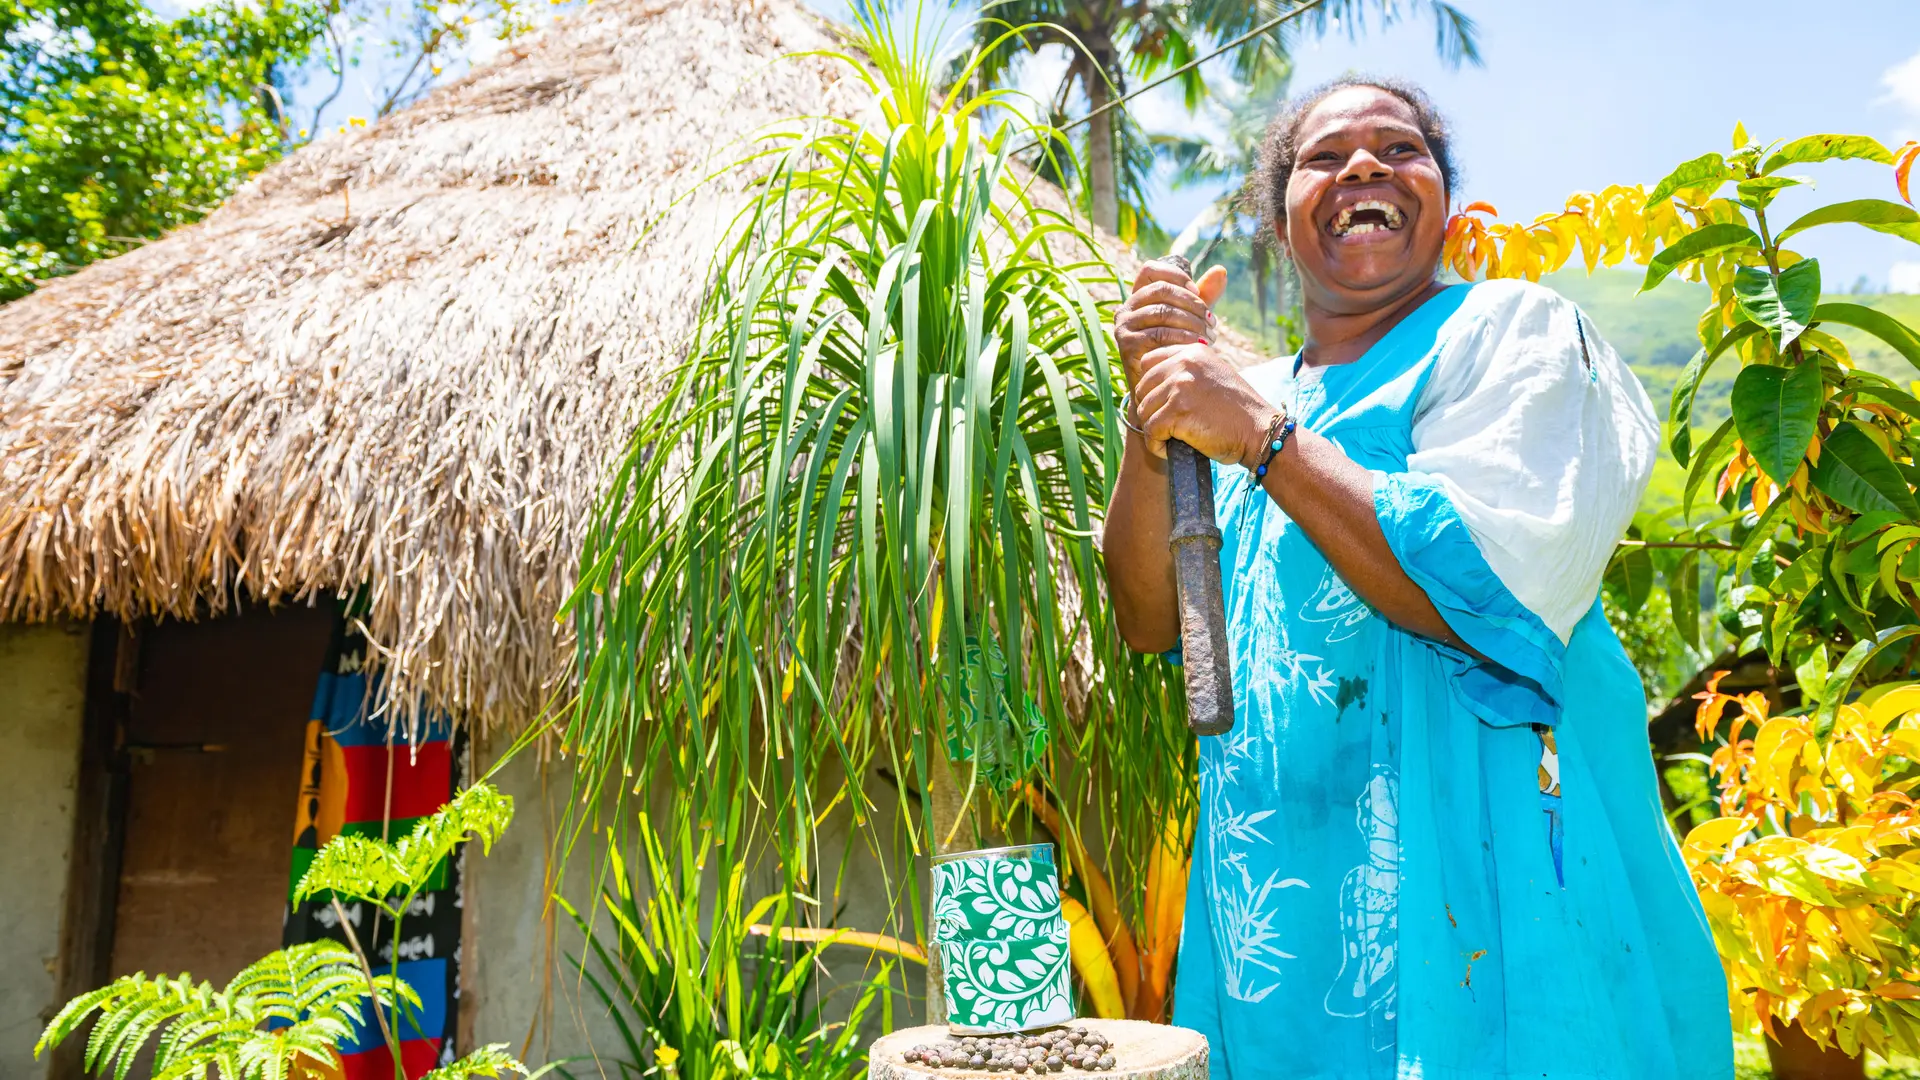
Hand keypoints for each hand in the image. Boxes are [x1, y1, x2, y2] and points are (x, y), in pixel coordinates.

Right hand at [1115, 260, 1226, 390]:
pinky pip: (1160, 333)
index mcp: (1138, 298)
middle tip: (1212, 320)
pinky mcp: (1127, 344)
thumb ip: (1204, 296)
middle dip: (1192, 303)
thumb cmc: (1177, 349)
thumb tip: (1221, 270)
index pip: (1150, 270)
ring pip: (1162, 311)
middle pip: (1160, 290)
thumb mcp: (1191, 318)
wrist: (1162, 386)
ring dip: (1192, 322)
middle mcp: (1125, 309)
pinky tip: (1198, 346)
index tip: (1197, 291)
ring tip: (1209, 336)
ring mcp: (1123, 326)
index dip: (1176, 276)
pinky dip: (1183, 337)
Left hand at [1132, 342, 1274, 466]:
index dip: (1150, 388)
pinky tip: (1169, 449)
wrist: (1259, 431)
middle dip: (1151, 410)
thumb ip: (1188, 371)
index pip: (1149, 363)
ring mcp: (1180, 387)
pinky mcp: (1178, 412)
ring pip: (1144, 411)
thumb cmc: (1237, 411)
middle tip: (1167, 427)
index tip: (1163, 405)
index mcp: (1193, 352)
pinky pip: (1150, 431)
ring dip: (1154, 430)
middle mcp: (1185, 363)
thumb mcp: (1213, 376)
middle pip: (1143, 388)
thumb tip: (1153, 381)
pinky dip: (1155, 445)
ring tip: (1170, 439)